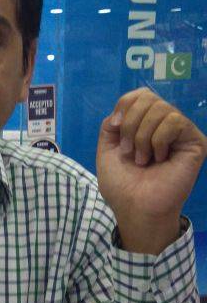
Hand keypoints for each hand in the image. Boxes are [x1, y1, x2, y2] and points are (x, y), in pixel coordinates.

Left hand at [96, 89, 206, 252]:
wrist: (134, 207)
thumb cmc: (122, 185)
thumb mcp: (107, 149)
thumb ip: (111, 124)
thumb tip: (121, 111)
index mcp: (146, 125)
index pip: (139, 94)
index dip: (125, 106)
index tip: (115, 128)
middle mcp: (164, 126)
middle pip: (148, 97)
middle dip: (131, 124)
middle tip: (130, 152)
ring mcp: (181, 133)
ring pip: (162, 108)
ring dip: (143, 136)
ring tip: (143, 160)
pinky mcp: (195, 142)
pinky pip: (175, 121)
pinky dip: (159, 140)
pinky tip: (159, 158)